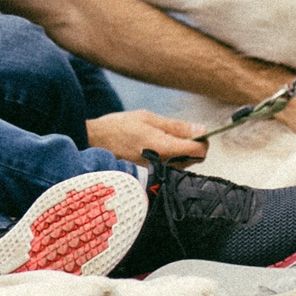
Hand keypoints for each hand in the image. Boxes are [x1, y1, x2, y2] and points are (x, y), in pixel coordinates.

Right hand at [87, 108, 206, 163]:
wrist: (93, 144)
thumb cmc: (118, 127)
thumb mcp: (147, 118)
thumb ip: (175, 126)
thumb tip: (201, 129)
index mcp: (163, 147)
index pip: (199, 151)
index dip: (203, 139)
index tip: (196, 131)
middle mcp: (163, 165)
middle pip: (194, 159)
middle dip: (192, 145)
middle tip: (175, 132)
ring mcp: (157, 174)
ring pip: (184, 164)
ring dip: (181, 152)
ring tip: (161, 139)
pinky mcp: (152, 177)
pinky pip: (171, 168)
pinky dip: (170, 158)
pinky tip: (154, 149)